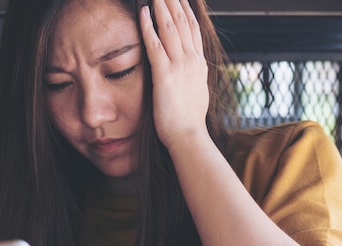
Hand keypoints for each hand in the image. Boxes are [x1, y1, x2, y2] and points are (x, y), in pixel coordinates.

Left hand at [140, 0, 209, 149]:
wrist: (188, 136)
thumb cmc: (189, 120)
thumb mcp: (196, 91)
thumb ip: (192, 75)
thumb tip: (189, 68)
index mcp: (199, 64)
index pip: (193, 28)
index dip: (185, 9)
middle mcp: (192, 61)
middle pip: (182, 21)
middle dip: (173, 0)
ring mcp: (179, 67)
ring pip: (170, 28)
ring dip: (161, 6)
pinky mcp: (165, 75)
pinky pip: (155, 45)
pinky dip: (148, 26)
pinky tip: (143, 12)